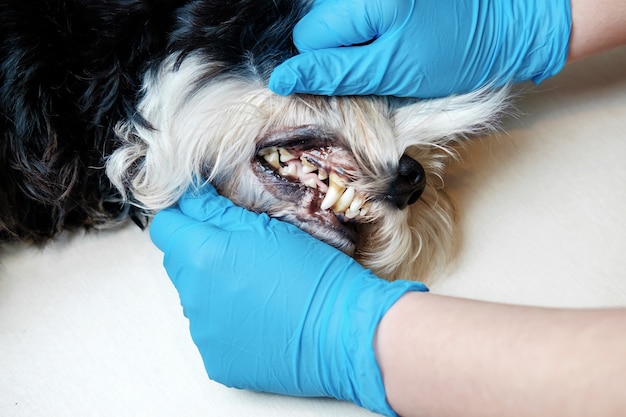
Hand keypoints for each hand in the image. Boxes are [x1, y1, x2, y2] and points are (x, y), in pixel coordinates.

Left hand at [150, 185, 427, 415]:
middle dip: (200, 253)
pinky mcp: (217, 362)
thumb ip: (219, 211)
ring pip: (195, 299)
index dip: (182, 218)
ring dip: (214, 290)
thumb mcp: (269, 228)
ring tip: (257, 289)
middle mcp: (194, 297)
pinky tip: (260, 318)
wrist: (344, 331)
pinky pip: (211, 332)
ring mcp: (204, 334)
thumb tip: (191, 196)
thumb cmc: (316, 275)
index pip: (166, 228)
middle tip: (240, 254)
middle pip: (179, 264)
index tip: (200, 217)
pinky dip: (228, 323)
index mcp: (203, 256)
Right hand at [269, 0, 571, 97]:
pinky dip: (365, 26)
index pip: (308, 39)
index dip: (327, 65)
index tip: (360, 76)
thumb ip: (335, 73)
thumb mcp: (392, 73)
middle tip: (379, 62)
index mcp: (364, 3)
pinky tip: (394, 31)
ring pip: (334, 17)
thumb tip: (283, 80)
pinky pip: (353, 10)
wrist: (504, 26)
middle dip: (340, 49)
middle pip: (318, 24)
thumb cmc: (452, 56)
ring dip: (353, 38)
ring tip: (393, 44)